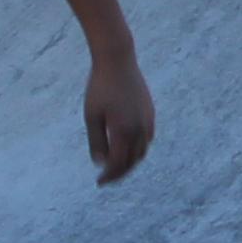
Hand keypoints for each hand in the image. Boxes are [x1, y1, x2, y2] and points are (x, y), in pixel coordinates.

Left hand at [81, 44, 157, 184]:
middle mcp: (139, 129)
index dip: (109, 176)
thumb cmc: (100, 87)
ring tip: (116, 165)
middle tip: (106, 178)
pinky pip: (147, 139)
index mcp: (123, 131)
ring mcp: (147, 120)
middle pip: (132, 161)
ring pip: (142, 152)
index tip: (99, 182)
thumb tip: (101, 164)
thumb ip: (96, 142)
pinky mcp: (150, 113)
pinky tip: (127, 148)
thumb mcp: (91, 116)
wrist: (117, 60)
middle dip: (119, 173)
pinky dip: (138, 149)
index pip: (118, 164)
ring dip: (130, 162)